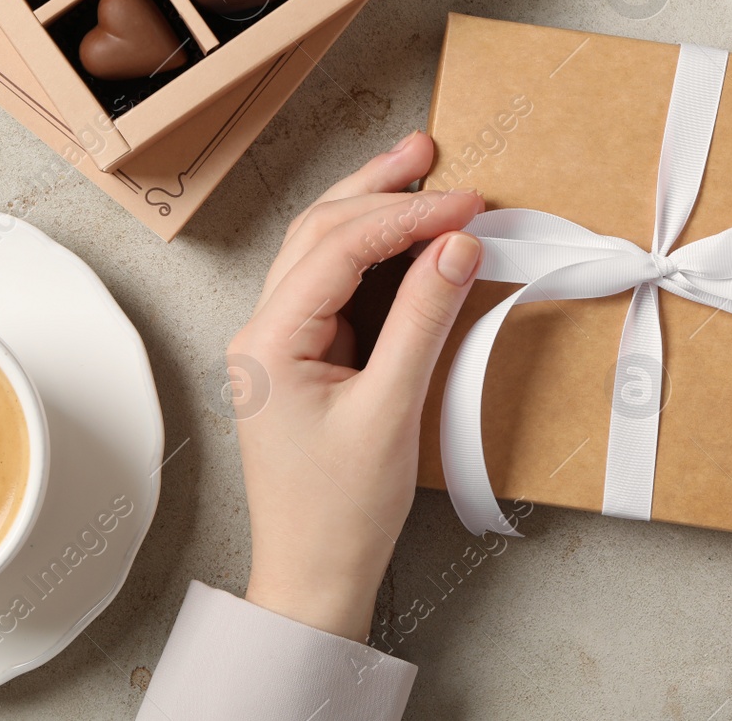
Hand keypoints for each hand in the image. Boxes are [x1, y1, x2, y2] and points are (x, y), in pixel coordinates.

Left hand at [227, 131, 484, 640]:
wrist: (313, 578)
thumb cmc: (340, 512)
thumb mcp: (391, 410)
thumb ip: (424, 320)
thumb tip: (457, 247)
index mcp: (270, 341)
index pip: (341, 248)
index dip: (406, 215)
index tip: (467, 203)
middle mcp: (263, 332)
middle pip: (320, 232)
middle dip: (377, 188)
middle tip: (430, 152)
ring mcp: (278, 344)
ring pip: (322, 251)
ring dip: (369, 210)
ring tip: (415, 171)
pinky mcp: (301, 358)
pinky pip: (334, 286)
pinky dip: (371, 253)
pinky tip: (403, 234)